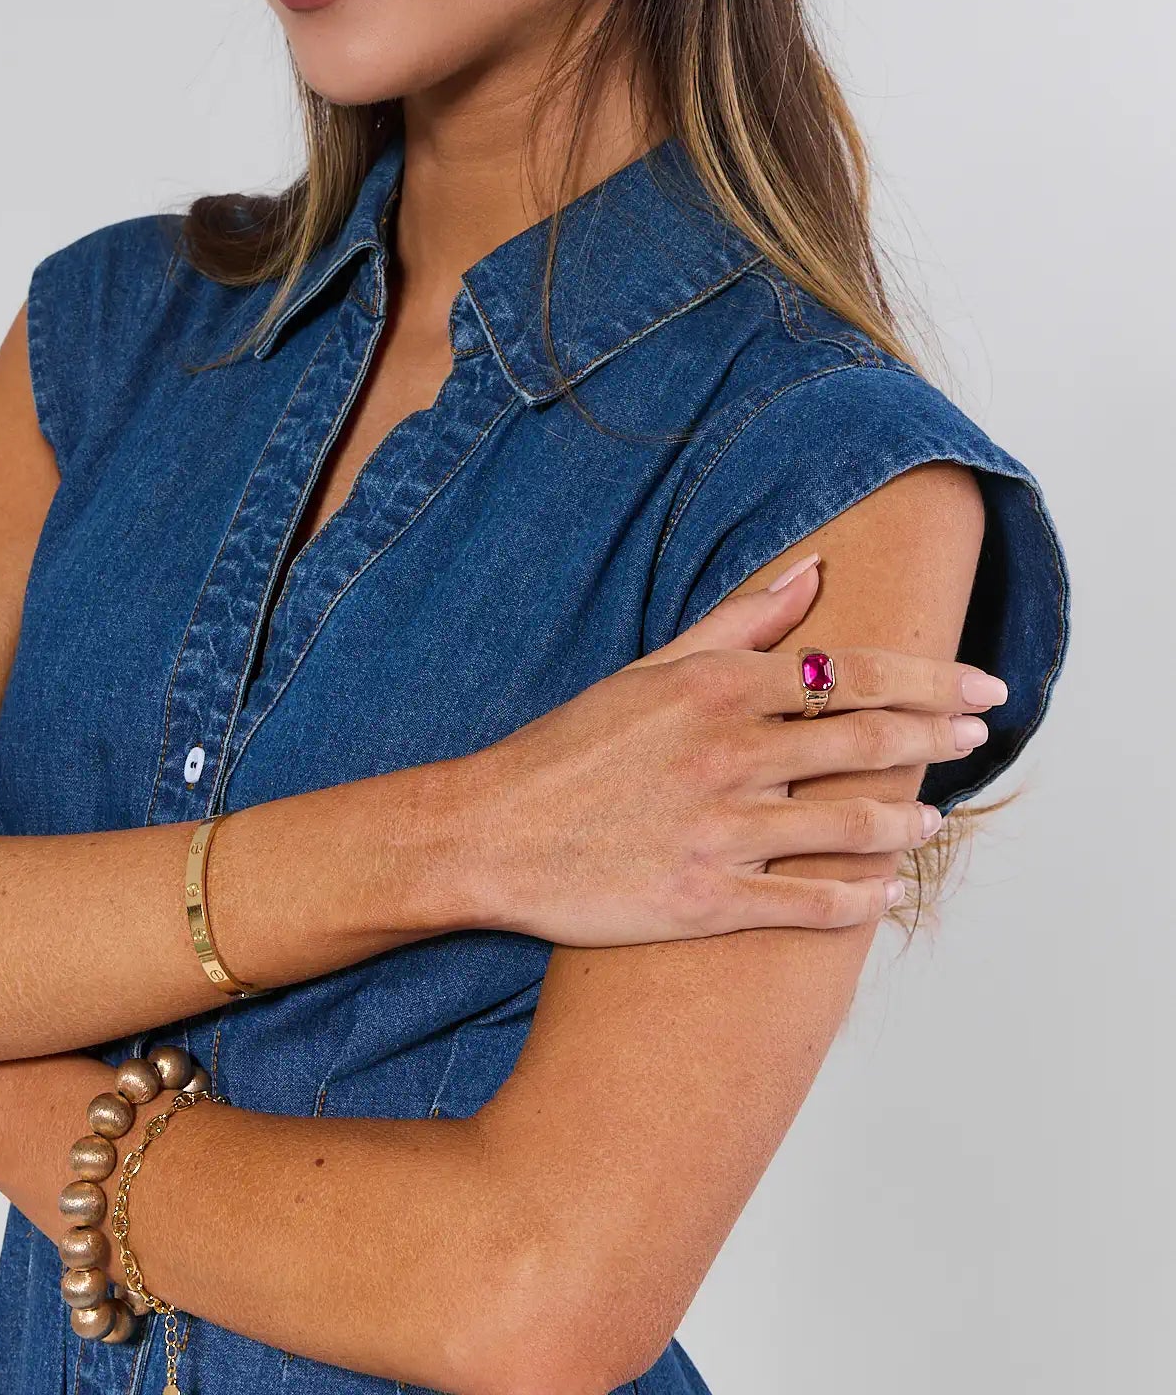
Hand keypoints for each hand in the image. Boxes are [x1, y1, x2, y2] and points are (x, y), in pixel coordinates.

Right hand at [460, 556, 1000, 946]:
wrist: (493, 832)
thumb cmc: (571, 746)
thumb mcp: (652, 668)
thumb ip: (739, 621)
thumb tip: (813, 570)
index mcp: (716, 689)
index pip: (850, 674)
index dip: (929, 679)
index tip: (981, 685)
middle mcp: (727, 754)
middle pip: (866, 742)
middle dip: (937, 737)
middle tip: (980, 734)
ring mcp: (720, 831)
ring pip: (849, 825)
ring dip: (907, 820)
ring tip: (934, 818)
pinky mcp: (706, 900)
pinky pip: (807, 903)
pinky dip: (859, 896)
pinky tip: (886, 890)